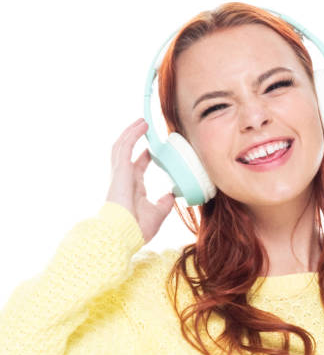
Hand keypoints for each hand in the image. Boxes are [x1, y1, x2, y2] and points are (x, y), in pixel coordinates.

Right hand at [106, 118, 174, 243]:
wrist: (124, 234)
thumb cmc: (137, 229)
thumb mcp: (157, 213)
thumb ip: (164, 203)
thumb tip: (172, 195)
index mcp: (133, 189)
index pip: (138, 167)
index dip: (145, 156)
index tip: (154, 149)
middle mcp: (125, 179)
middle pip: (127, 152)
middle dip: (135, 138)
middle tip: (145, 127)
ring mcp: (120, 173)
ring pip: (123, 145)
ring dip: (132, 132)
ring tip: (143, 121)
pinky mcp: (120, 169)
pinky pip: (125, 146)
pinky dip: (133, 134)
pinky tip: (143, 125)